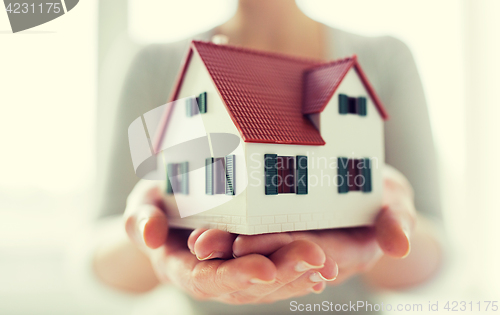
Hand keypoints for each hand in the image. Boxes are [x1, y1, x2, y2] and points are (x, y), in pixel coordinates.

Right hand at [124, 180, 337, 303]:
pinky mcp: (252, 263)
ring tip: (326, 264)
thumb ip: (140, 220)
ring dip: (299, 275)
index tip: (265, 268)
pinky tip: (325, 268)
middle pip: (247, 284)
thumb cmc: (155, 205)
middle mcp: (212, 276)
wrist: (167, 212)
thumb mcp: (141, 206)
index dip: (236, 275)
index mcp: (182, 268)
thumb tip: (151, 235)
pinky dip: (300, 272)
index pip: (208, 278)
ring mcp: (234, 272)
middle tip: (314, 258)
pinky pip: (277, 273)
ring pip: (268, 283)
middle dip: (282, 273)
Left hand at [189, 165, 415, 284]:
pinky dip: (230, 232)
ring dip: (225, 247)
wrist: (368, 187)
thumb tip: (400, 246)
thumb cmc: (383, 193)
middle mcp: (315, 257)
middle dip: (238, 253)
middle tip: (204, 243)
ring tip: (197, 239)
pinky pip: (254, 235)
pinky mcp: (281, 232)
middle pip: (274, 258)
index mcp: (344, 254)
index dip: (276, 250)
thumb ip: (397, 220)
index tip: (244, 243)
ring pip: (258, 252)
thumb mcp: (396, 201)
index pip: (306, 255)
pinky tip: (203, 226)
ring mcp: (296, 246)